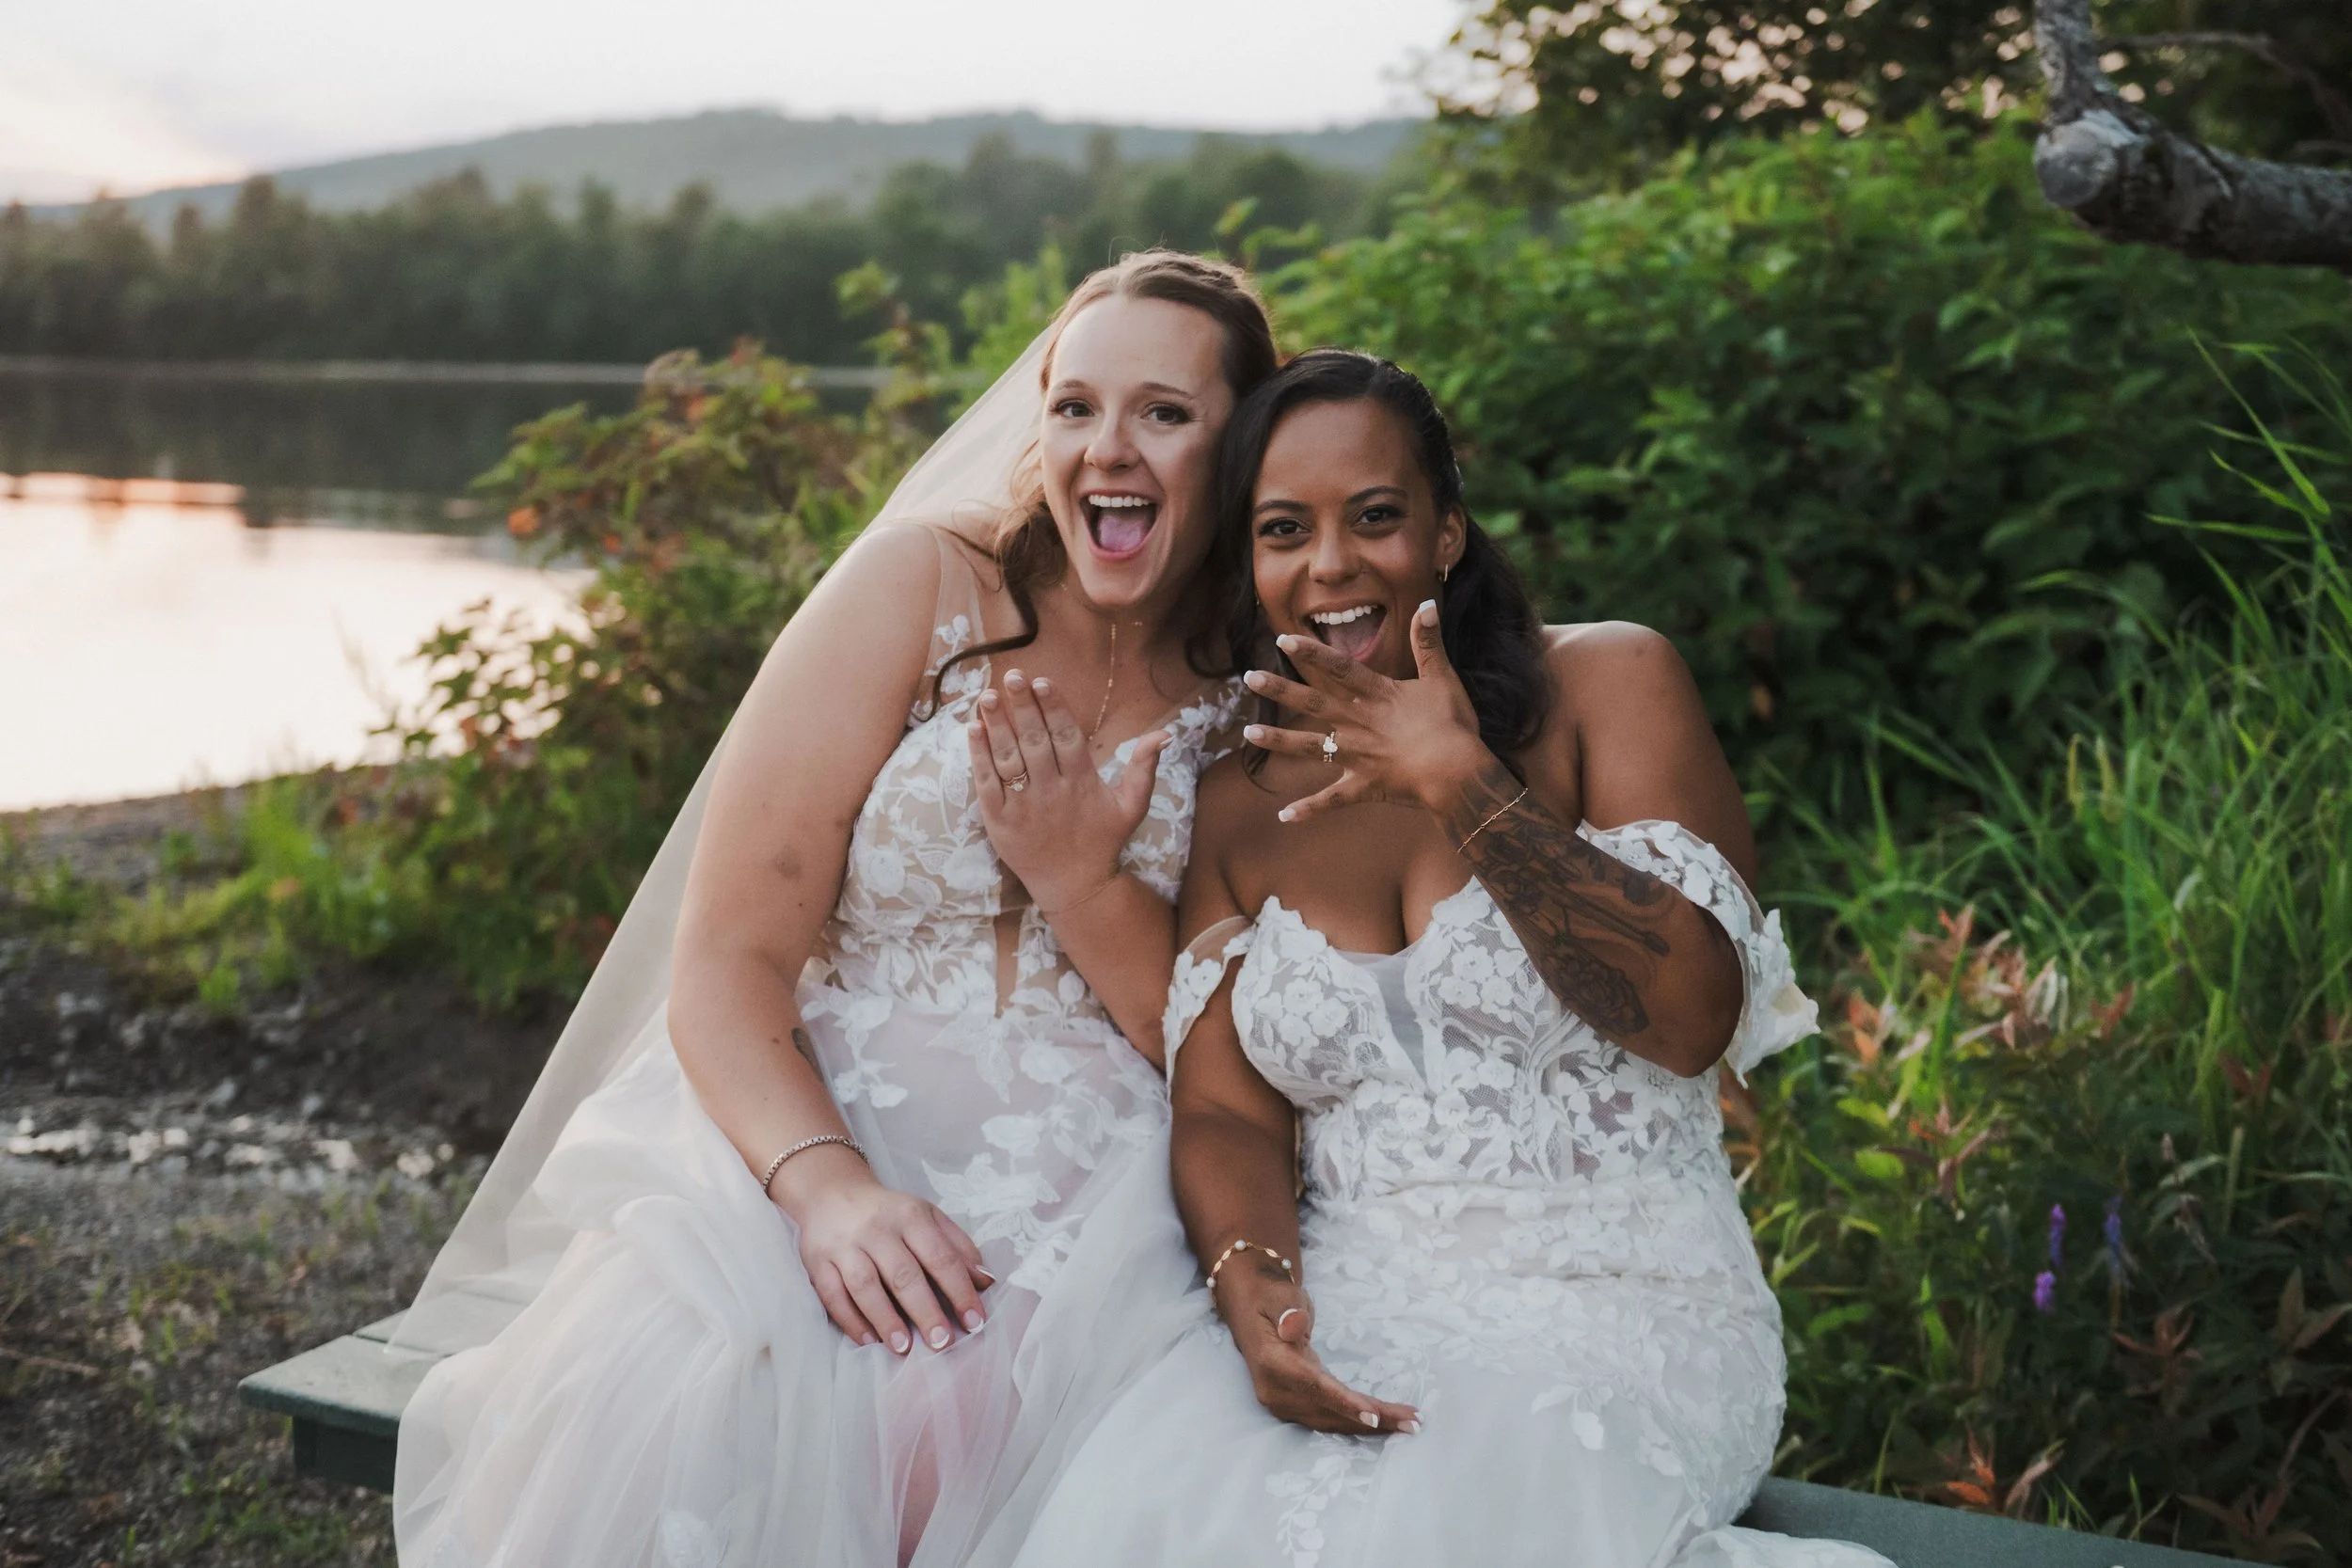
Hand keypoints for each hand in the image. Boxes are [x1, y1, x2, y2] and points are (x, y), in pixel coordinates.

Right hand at [770, 1147, 993, 1354]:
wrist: (832, 1193)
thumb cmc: (889, 1214)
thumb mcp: (928, 1217)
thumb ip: (957, 1247)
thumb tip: (987, 1282)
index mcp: (911, 1216)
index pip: (940, 1257)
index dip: (960, 1291)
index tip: (975, 1322)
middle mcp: (877, 1229)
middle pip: (904, 1274)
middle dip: (925, 1311)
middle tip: (942, 1343)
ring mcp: (845, 1245)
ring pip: (865, 1286)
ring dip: (885, 1319)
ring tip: (904, 1349)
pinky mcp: (817, 1261)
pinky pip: (832, 1294)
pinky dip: (850, 1320)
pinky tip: (868, 1341)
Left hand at [966, 667, 1165, 913]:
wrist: (1075, 887)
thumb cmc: (1103, 841)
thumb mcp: (1132, 806)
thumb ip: (1144, 767)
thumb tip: (1165, 733)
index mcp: (1082, 782)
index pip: (1066, 736)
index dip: (1053, 707)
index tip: (1041, 681)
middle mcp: (1052, 791)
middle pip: (1034, 740)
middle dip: (1022, 706)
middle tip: (1011, 675)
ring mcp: (1023, 806)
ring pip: (1008, 758)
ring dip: (996, 724)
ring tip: (987, 695)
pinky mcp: (999, 821)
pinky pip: (986, 783)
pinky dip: (978, 756)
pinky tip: (973, 729)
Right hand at [1216, 1262, 1419, 1435]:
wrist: (1251, 1311)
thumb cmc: (1272, 1298)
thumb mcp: (1281, 1295)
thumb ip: (1287, 1310)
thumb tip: (1294, 1326)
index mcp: (1271, 1363)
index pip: (1313, 1386)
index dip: (1344, 1403)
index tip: (1373, 1416)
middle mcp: (1275, 1391)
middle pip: (1329, 1410)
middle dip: (1372, 1419)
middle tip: (1413, 1423)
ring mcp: (1282, 1403)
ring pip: (1331, 1420)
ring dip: (1370, 1426)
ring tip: (1409, 1425)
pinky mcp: (1293, 1406)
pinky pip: (1328, 1418)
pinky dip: (1356, 1422)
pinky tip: (1384, 1423)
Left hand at [1240, 601, 1490, 824]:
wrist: (1457, 772)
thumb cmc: (1452, 725)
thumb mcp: (1442, 678)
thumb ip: (1428, 642)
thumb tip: (1427, 604)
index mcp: (1377, 695)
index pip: (1338, 668)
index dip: (1311, 653)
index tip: (1283, 640)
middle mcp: (1359, 723)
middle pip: (1312, 703)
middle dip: (1280, 690)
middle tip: (1249, 678)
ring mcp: (1358, 756)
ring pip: (1310, 747)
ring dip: (1278, 741)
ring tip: (1248, 734)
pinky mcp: (1363, 786)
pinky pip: (1331, 800)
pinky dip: (1309, 808)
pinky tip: (1284, 816)